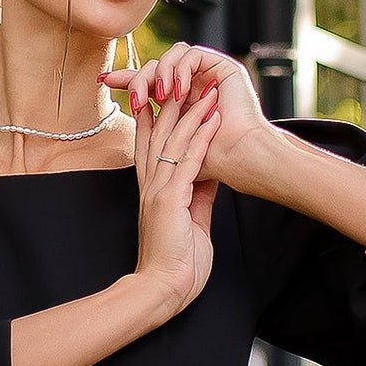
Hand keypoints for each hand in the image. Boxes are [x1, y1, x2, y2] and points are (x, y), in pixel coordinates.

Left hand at [100, 43, 267, 189]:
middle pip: (156, 67)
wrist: (236, 159)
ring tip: (161, 96)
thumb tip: (134, 116)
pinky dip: (181, 69)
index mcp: (181, 103)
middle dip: (139, 79)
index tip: (106, 81)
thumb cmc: (210, 162)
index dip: (128, 80)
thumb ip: (153, 130)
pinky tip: (180, 89)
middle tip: (136, 99)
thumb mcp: (170, 145)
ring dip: (160, 74)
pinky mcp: (222, 67)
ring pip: (171, 56)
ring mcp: (208, 75)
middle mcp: (194, 86)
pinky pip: (191, 54)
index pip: (150, 84)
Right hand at [130, 72, 220, 315]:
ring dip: (194, 112)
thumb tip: (209, 175)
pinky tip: (213, 119)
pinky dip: (202, 138)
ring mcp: (159, 191)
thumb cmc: (176, 263)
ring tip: (209, 88)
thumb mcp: (189, 222)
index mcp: (153, 191)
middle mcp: (151, 185)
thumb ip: (195, 196)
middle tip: (190, 76)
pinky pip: (188, 162)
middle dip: (176, 103)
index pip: (152, 144)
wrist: (163, 289)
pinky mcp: (171, 200)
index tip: (173, 92)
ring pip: (174, 141)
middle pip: (160, 133)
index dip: (161, 115)